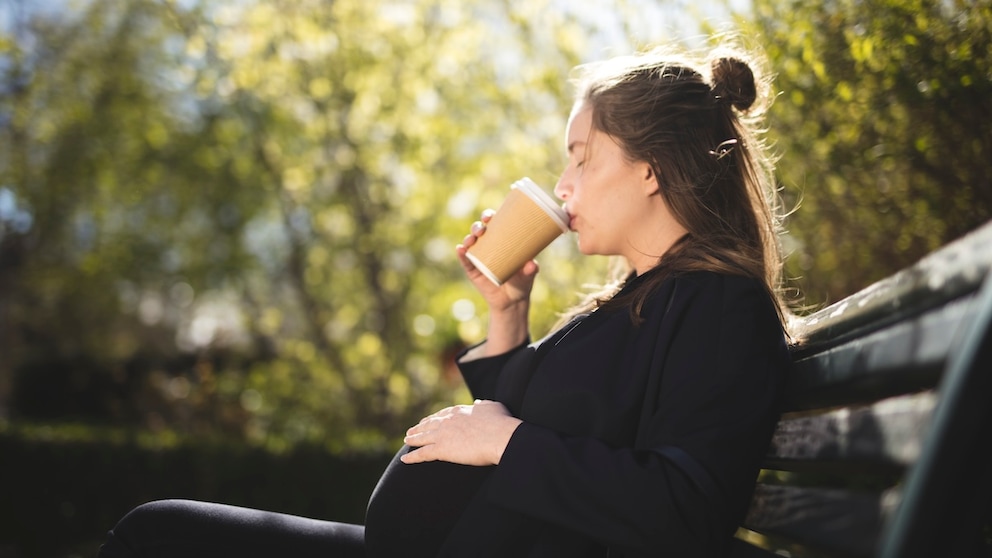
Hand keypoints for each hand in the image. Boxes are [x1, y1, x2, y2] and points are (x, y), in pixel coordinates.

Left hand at [401, 400, 522, 465]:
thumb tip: (478, 402)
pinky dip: (412, 457)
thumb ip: (484, 405)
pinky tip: (404, 460)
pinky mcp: (442, 450)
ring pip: (423, 437)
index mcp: (460, 410)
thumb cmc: (501, 423)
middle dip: (420, 427)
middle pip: (429, 424)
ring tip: (406, 441)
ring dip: (413, 439)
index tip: (428, 420)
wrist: (500, 437)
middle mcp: (448, 420)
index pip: (443, 414)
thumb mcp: (493, 407)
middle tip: (412, 431)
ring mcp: (443, 434)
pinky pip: (422, 454)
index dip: (434, 418)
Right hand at [456, 209, 538, 313]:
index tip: (489, 217)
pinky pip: (465, 261)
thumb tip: (531, 264)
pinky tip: (460, 249)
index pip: (493, 224)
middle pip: (479, 231)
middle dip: (477, 226)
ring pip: (470, 243)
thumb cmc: (522, 282)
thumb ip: (531, 270)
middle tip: (482, 229)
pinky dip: (461, 254)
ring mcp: (478, 258)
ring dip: (468, 238)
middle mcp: (488, 246)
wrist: (512, 302)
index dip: (489, 216)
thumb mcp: (528, 275)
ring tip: (471, 240)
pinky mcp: (472, 270)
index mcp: (502, 241)